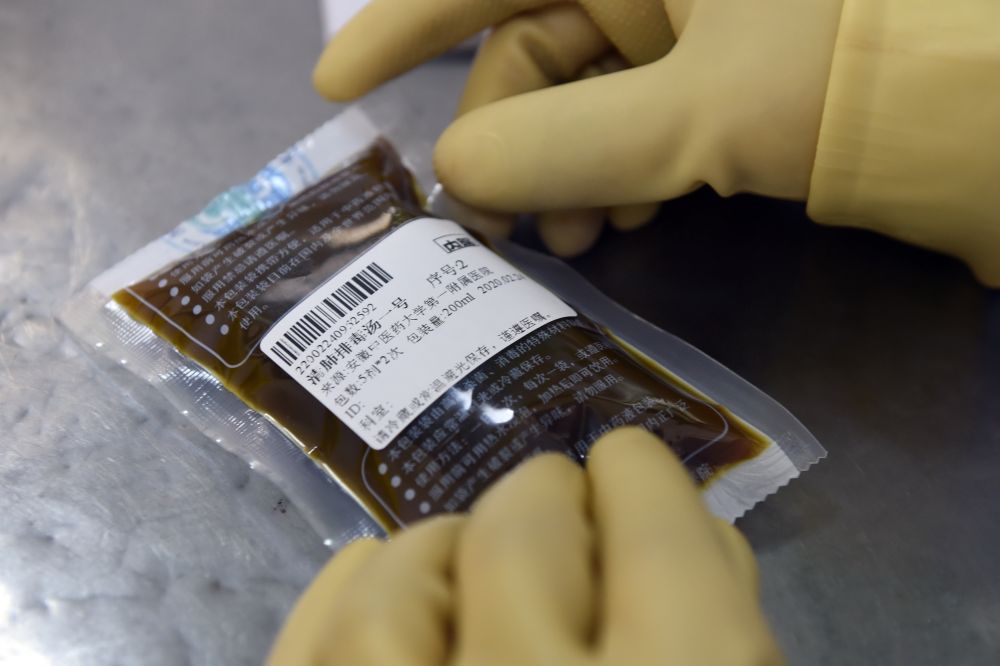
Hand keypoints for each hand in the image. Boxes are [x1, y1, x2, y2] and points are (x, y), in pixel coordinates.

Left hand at [268, 427, 781, 664]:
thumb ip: (719, 615)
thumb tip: (682, 521)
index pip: (654, 528)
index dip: (641, 478)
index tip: (629, 464)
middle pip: (522, 528)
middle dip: (546, 495)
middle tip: (557, 503)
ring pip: (399, 574)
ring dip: (442, 541)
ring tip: (469, 556)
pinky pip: (315, 639)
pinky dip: (351, 592)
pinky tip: (381, 588)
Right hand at [314, 0, 842, 255]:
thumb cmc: (869, 73)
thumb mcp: (706, 109)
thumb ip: (566, 140)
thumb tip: (461, 166)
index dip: (401, 24)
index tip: (334, 83)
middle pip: (533, 49)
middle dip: (509, 139)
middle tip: (505, 227)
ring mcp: (695, 21)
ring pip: (582, 98)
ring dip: (564, 173)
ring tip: (580, 240)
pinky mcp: (726, 74)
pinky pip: (634, 124)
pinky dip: (615, 176)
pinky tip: (622, 221)